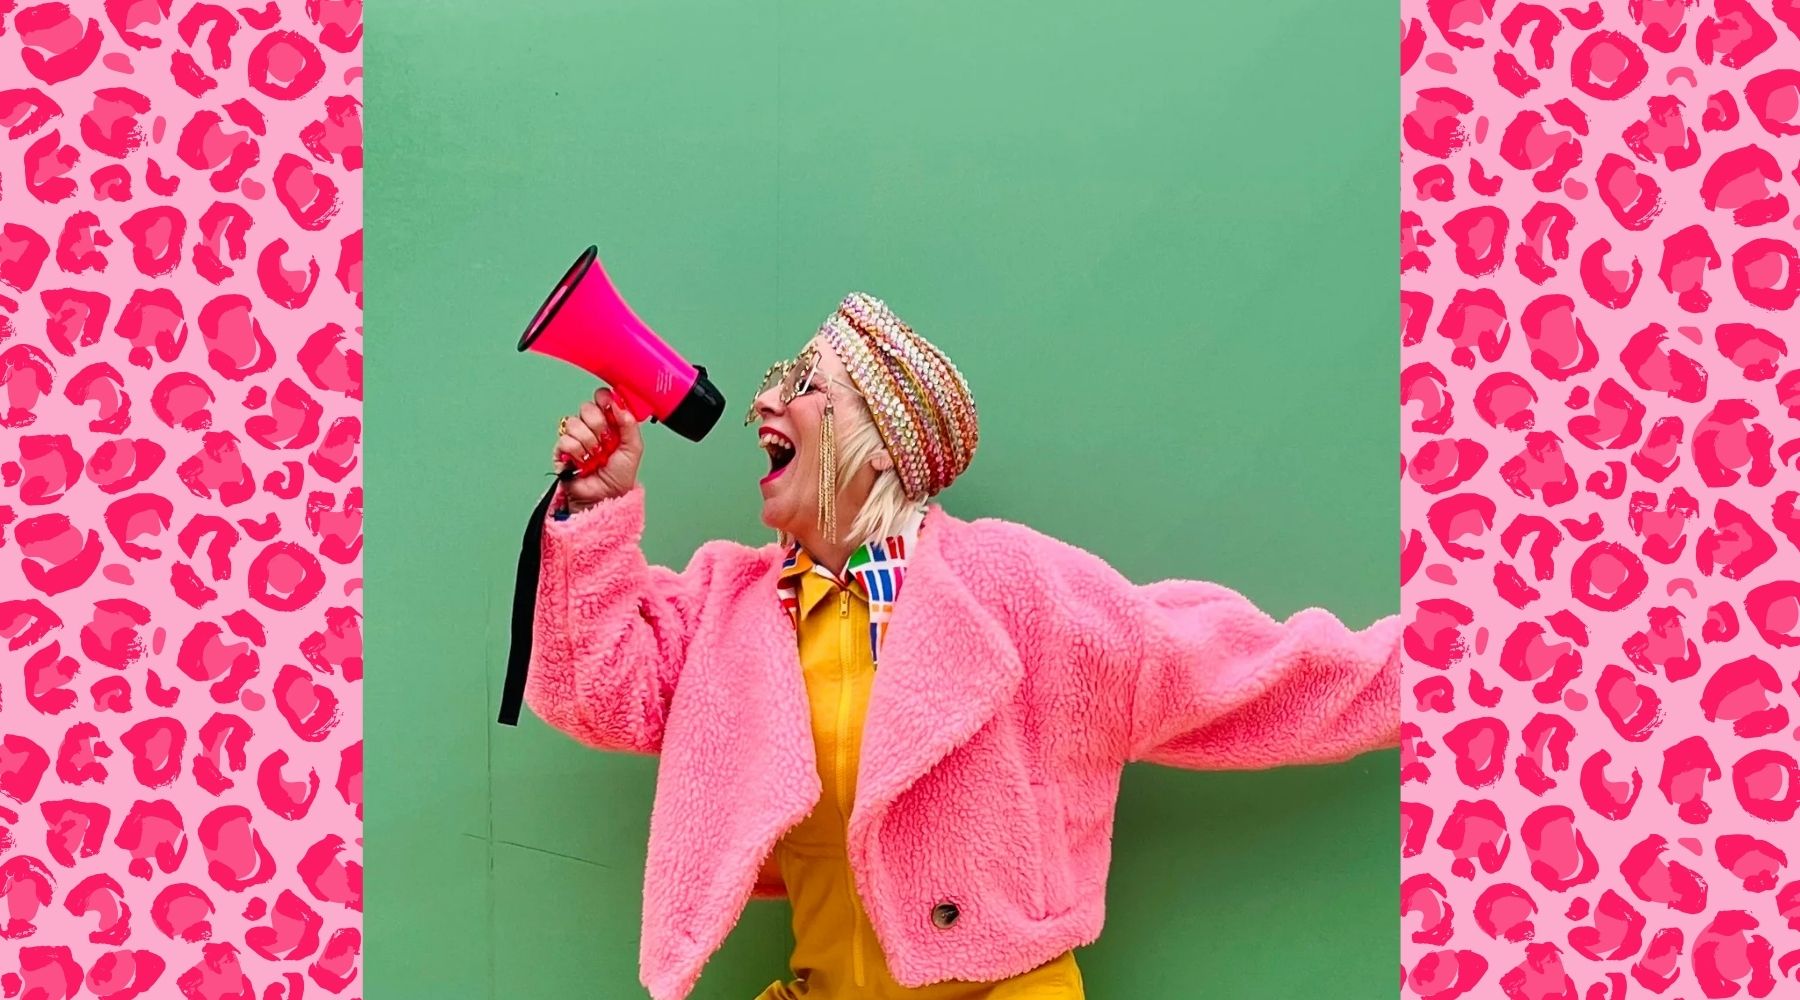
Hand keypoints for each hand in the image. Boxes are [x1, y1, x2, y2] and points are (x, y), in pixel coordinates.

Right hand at [554, 388, 643, 509]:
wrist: (605, 497)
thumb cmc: (619, 476)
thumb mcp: (633, 448)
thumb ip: (629, 423)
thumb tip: (619, 402)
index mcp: (609, 422)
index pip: (602, 397)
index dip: (605, 401)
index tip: (611, 411)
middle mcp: (591, 427)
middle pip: (586, 407)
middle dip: (598, 425)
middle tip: (605, 441)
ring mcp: (576, 437)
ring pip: (574, 423)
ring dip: (588, 442)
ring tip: (595, 456)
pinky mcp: (562, 450)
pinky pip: (565, 439)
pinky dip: (577, 452)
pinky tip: (583, 462)